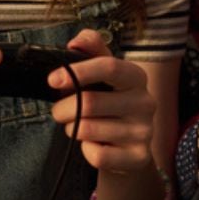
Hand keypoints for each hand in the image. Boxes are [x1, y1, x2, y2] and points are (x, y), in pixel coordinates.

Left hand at [45, 29, 156, 173]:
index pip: (109, 66)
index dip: (77, 71)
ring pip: (89, 130)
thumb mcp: (103, 76)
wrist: (128, 148)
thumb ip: (91, 50)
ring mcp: (145, 131)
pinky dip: (86, 151)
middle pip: (90, 102)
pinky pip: (97, 155)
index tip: (52, 79)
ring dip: (73, 129)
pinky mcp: (139, 157)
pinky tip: (94, 146)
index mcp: (136, 77)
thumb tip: (76, 42)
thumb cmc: (109, 105)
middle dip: (63, 109)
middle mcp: (146, 102)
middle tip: (59, 111)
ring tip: (79, 127)